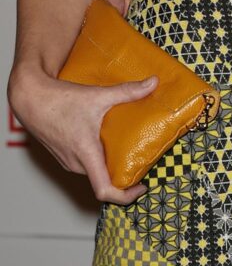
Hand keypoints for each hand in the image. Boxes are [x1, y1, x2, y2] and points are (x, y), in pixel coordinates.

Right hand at [10, 66, 156, 203]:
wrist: (32, 99)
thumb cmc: (59, 101)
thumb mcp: (98, 96)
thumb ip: (128, 91)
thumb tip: (153, 83)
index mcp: (85, 155)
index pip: (104, 190)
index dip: (125, 195)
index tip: (141, 187)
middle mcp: (76, 163)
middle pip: (103, 180)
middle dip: (123, 174)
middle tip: (142, 160)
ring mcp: (69, 161)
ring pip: (94, 170)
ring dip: (111, 164)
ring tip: (129, 149)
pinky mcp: (64, 155)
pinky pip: (86, 163)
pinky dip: (100, 157)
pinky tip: (109, 140)